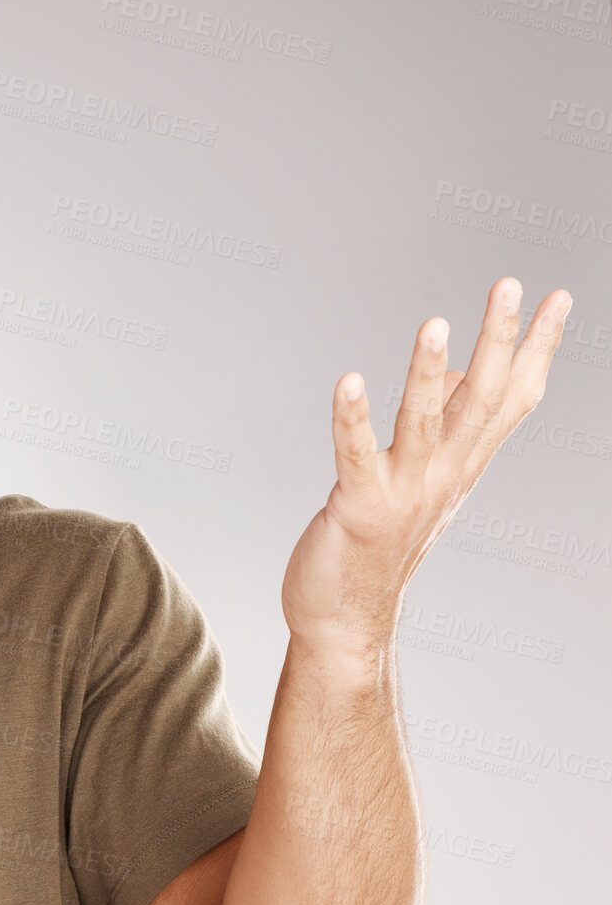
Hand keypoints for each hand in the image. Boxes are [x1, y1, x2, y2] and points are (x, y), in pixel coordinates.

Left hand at [281, 277, 571, 654]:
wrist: (344, 620)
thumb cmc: (376, 547)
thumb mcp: (421, 482)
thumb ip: (445, 431)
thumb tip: (464, 375)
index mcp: (460, 468)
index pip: (511, 401)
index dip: (537, 349)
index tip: (559, 297)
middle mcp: (441, 478)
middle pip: (480, 402)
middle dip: (497, 341)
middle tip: (508, 285)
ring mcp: (402, 493)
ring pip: (423, 424)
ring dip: (430, 375)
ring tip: (435, 324)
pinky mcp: (358, 508)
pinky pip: (356, 455)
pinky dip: (351, 418)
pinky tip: (348, 380)